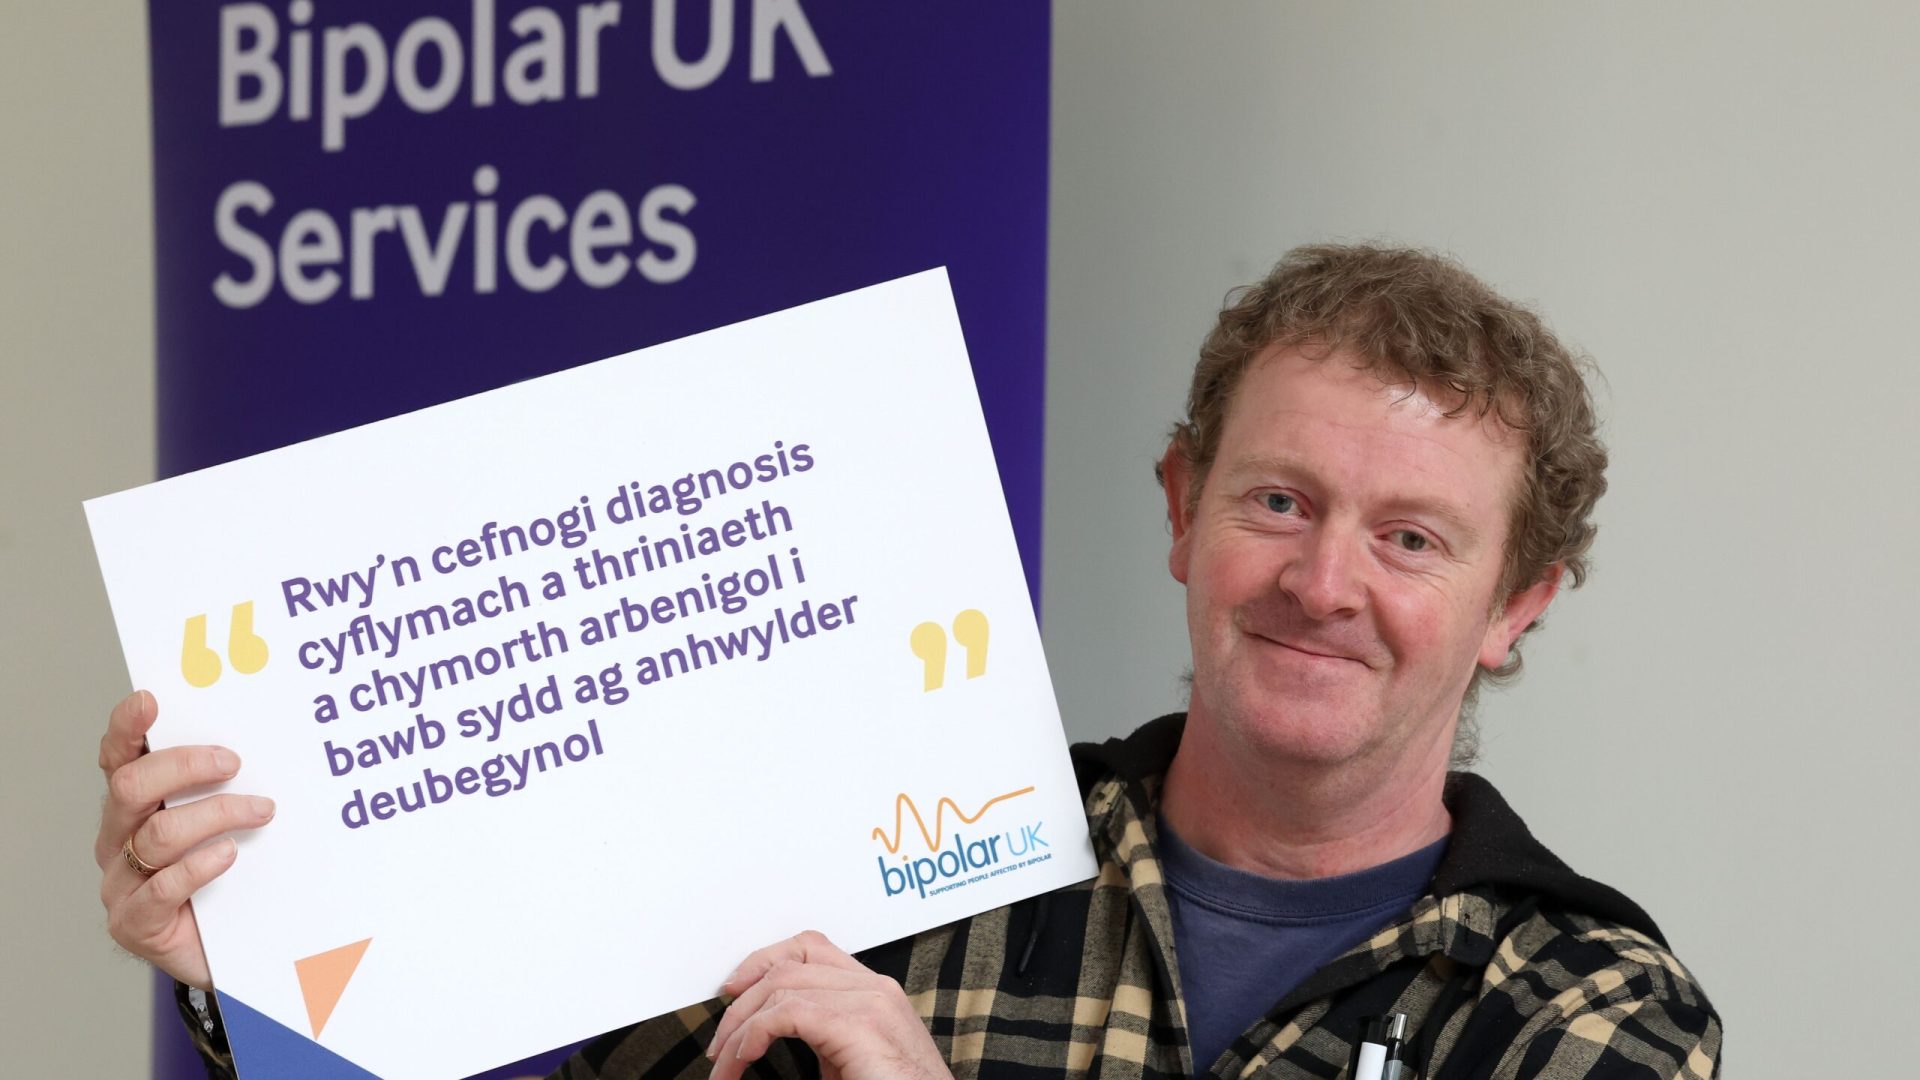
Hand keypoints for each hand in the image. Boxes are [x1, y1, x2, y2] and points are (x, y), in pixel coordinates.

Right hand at [95, 690, 274, 988]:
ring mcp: (122, 882)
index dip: (126, 727)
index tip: (151, 700)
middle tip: (233, 762)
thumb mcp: (230, 820)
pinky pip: (161, 888)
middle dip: (184, 767)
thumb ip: (229, 784)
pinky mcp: (135, 924)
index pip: (118, 757)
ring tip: (261, 811)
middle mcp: (118, 838)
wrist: (233, 947)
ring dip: (216, 815)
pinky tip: (229, 855)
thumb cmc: (233, 872)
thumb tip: (269, 737)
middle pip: (130, 788)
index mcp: (135, 805)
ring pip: (156, 836)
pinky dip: (199, 867)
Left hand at [706, 930, 949, 1079]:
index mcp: (875, 992)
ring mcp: (871, 1002)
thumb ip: (823, 1039)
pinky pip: (786, 1012)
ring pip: (782, 984)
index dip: (765, 960)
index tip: (734, 991)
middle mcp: (875, 988)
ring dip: (740, 1026)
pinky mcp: (859, 1025)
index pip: (811, 948)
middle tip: (720, 1041)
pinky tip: (743, 1060)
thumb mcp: (849, 1061)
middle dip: (743, 998)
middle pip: (791, 959)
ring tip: (726, 1064)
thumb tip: (767, 1036)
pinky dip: (752, 1036)